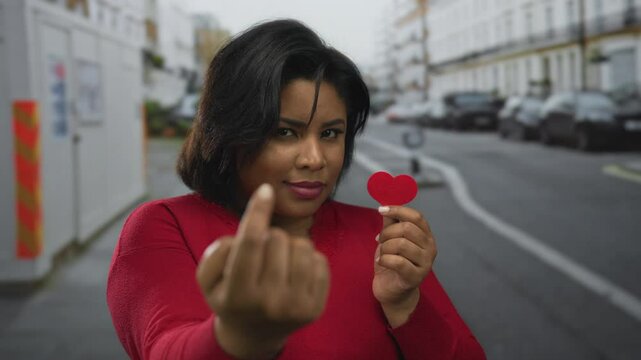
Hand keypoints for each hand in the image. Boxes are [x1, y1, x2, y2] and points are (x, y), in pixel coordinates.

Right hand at [196, 184, 329, 358]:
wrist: (254, 335)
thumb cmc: (229, 297)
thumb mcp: (208, 278)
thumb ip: (218, 251)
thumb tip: (251, 226)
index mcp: (239, 295)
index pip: (251, 242)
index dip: (258, 211)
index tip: (265, 189)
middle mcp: (270, 303)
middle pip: (277, 239)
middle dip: (268, 236)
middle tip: (260, 255)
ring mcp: (297, 306)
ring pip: (302, 245)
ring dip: (288, 245)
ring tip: (277, 262)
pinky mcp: (317, 306)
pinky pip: (319, 259)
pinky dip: (306, 258)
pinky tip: (293, 272)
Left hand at [372, 206, 435, 326]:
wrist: (392, 291)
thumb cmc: (392, 263)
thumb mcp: (391, 239)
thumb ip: (391, 222)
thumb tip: (386, 203)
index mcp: (426, 236)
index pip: (416, 216)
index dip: (398, 209)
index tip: (381, 209)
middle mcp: (430, 248)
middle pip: (407, 228)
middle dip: (387, 232)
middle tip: (379, 240)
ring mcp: (425, 264)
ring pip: (401, 244)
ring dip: (384, 248)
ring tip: (382, 254)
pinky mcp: (415, 277)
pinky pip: (397, 261)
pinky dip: (384, 259)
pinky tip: (380, 262)